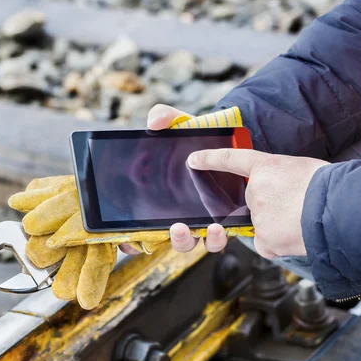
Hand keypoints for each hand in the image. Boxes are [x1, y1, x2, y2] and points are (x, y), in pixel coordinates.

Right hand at [138, 104, 229, 253]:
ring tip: (209, 227)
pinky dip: (219, 237)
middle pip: (173, 239)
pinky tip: (222, 226)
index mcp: (165, 199)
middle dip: (174, 239)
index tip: (126, 241)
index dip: (133, 241)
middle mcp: (185, 215)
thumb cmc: (200, 138)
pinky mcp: (228, 221)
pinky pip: (220, 239)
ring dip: (200, 239)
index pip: (144, 229)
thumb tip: (154, 123)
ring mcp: (206, 220)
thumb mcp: (183, 126)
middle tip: (177, 228)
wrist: (234, 141)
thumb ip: (166, 118)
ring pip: (198, 242)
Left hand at [187, 149, 328, 258]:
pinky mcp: (264, 239)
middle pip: (254, 200)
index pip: (232, 160)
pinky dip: (280, 242)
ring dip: (279, 223)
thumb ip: (283, 177)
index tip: (193, 160)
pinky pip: (267, 242)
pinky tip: (296, 235)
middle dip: (271, 204)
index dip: (210, 159)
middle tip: (296, 205)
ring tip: (303, 219)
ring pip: (263, 222)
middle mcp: (256, 191)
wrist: (339, 209)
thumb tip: (283, 190)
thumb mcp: (303, 169)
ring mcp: (258, 216)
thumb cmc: (329, 186)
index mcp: (266, 167)